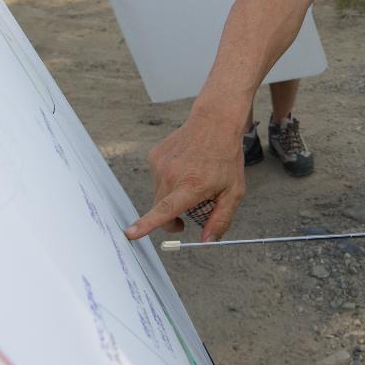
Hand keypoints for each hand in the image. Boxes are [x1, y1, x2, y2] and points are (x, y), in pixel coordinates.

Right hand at [125, 108, 246, 241]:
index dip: (147, 223)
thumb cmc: (226, 157)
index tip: (130, 233)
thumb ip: (221, 219)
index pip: (165, 209)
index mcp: (191, 185)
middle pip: (160, 209)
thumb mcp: (234, 191)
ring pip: (159, 194)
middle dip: (171, 219)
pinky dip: (169, 180)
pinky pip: (158, 179)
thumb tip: (206, 242)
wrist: (215, 122)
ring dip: (171, 196)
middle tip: (188, 216)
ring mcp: (160, 164)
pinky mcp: (154, 156)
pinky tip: (184, 167)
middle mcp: (172, 174)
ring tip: (192, 178)